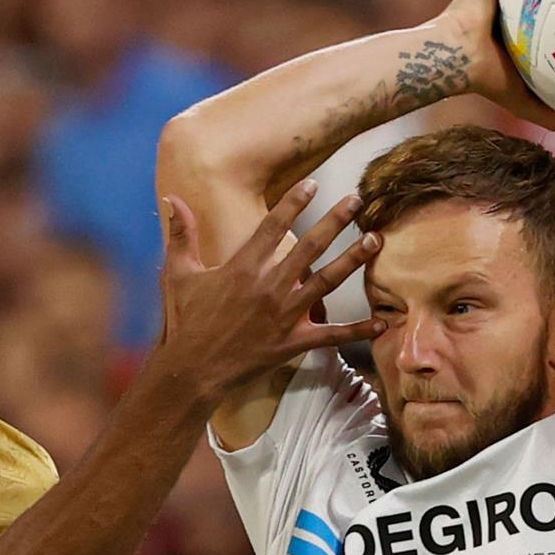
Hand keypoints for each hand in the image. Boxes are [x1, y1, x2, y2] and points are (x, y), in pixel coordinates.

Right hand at [156, 179, 380, 400]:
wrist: (192, 370)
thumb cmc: (183, 321)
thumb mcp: (177, 274)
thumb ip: (181, 235)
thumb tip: (173, 198)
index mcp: (243, 268)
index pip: (273, 226)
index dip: (294, 202)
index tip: (313, 184)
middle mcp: (269, 287)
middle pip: (310, 247)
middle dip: (335, 221)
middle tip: (356, 201)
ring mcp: (285, 315)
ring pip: (327, 282)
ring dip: (353, 260)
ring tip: (375, 241)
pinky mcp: (294, 342)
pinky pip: (332, 335)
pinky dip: (357, 330)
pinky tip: (381, 322)